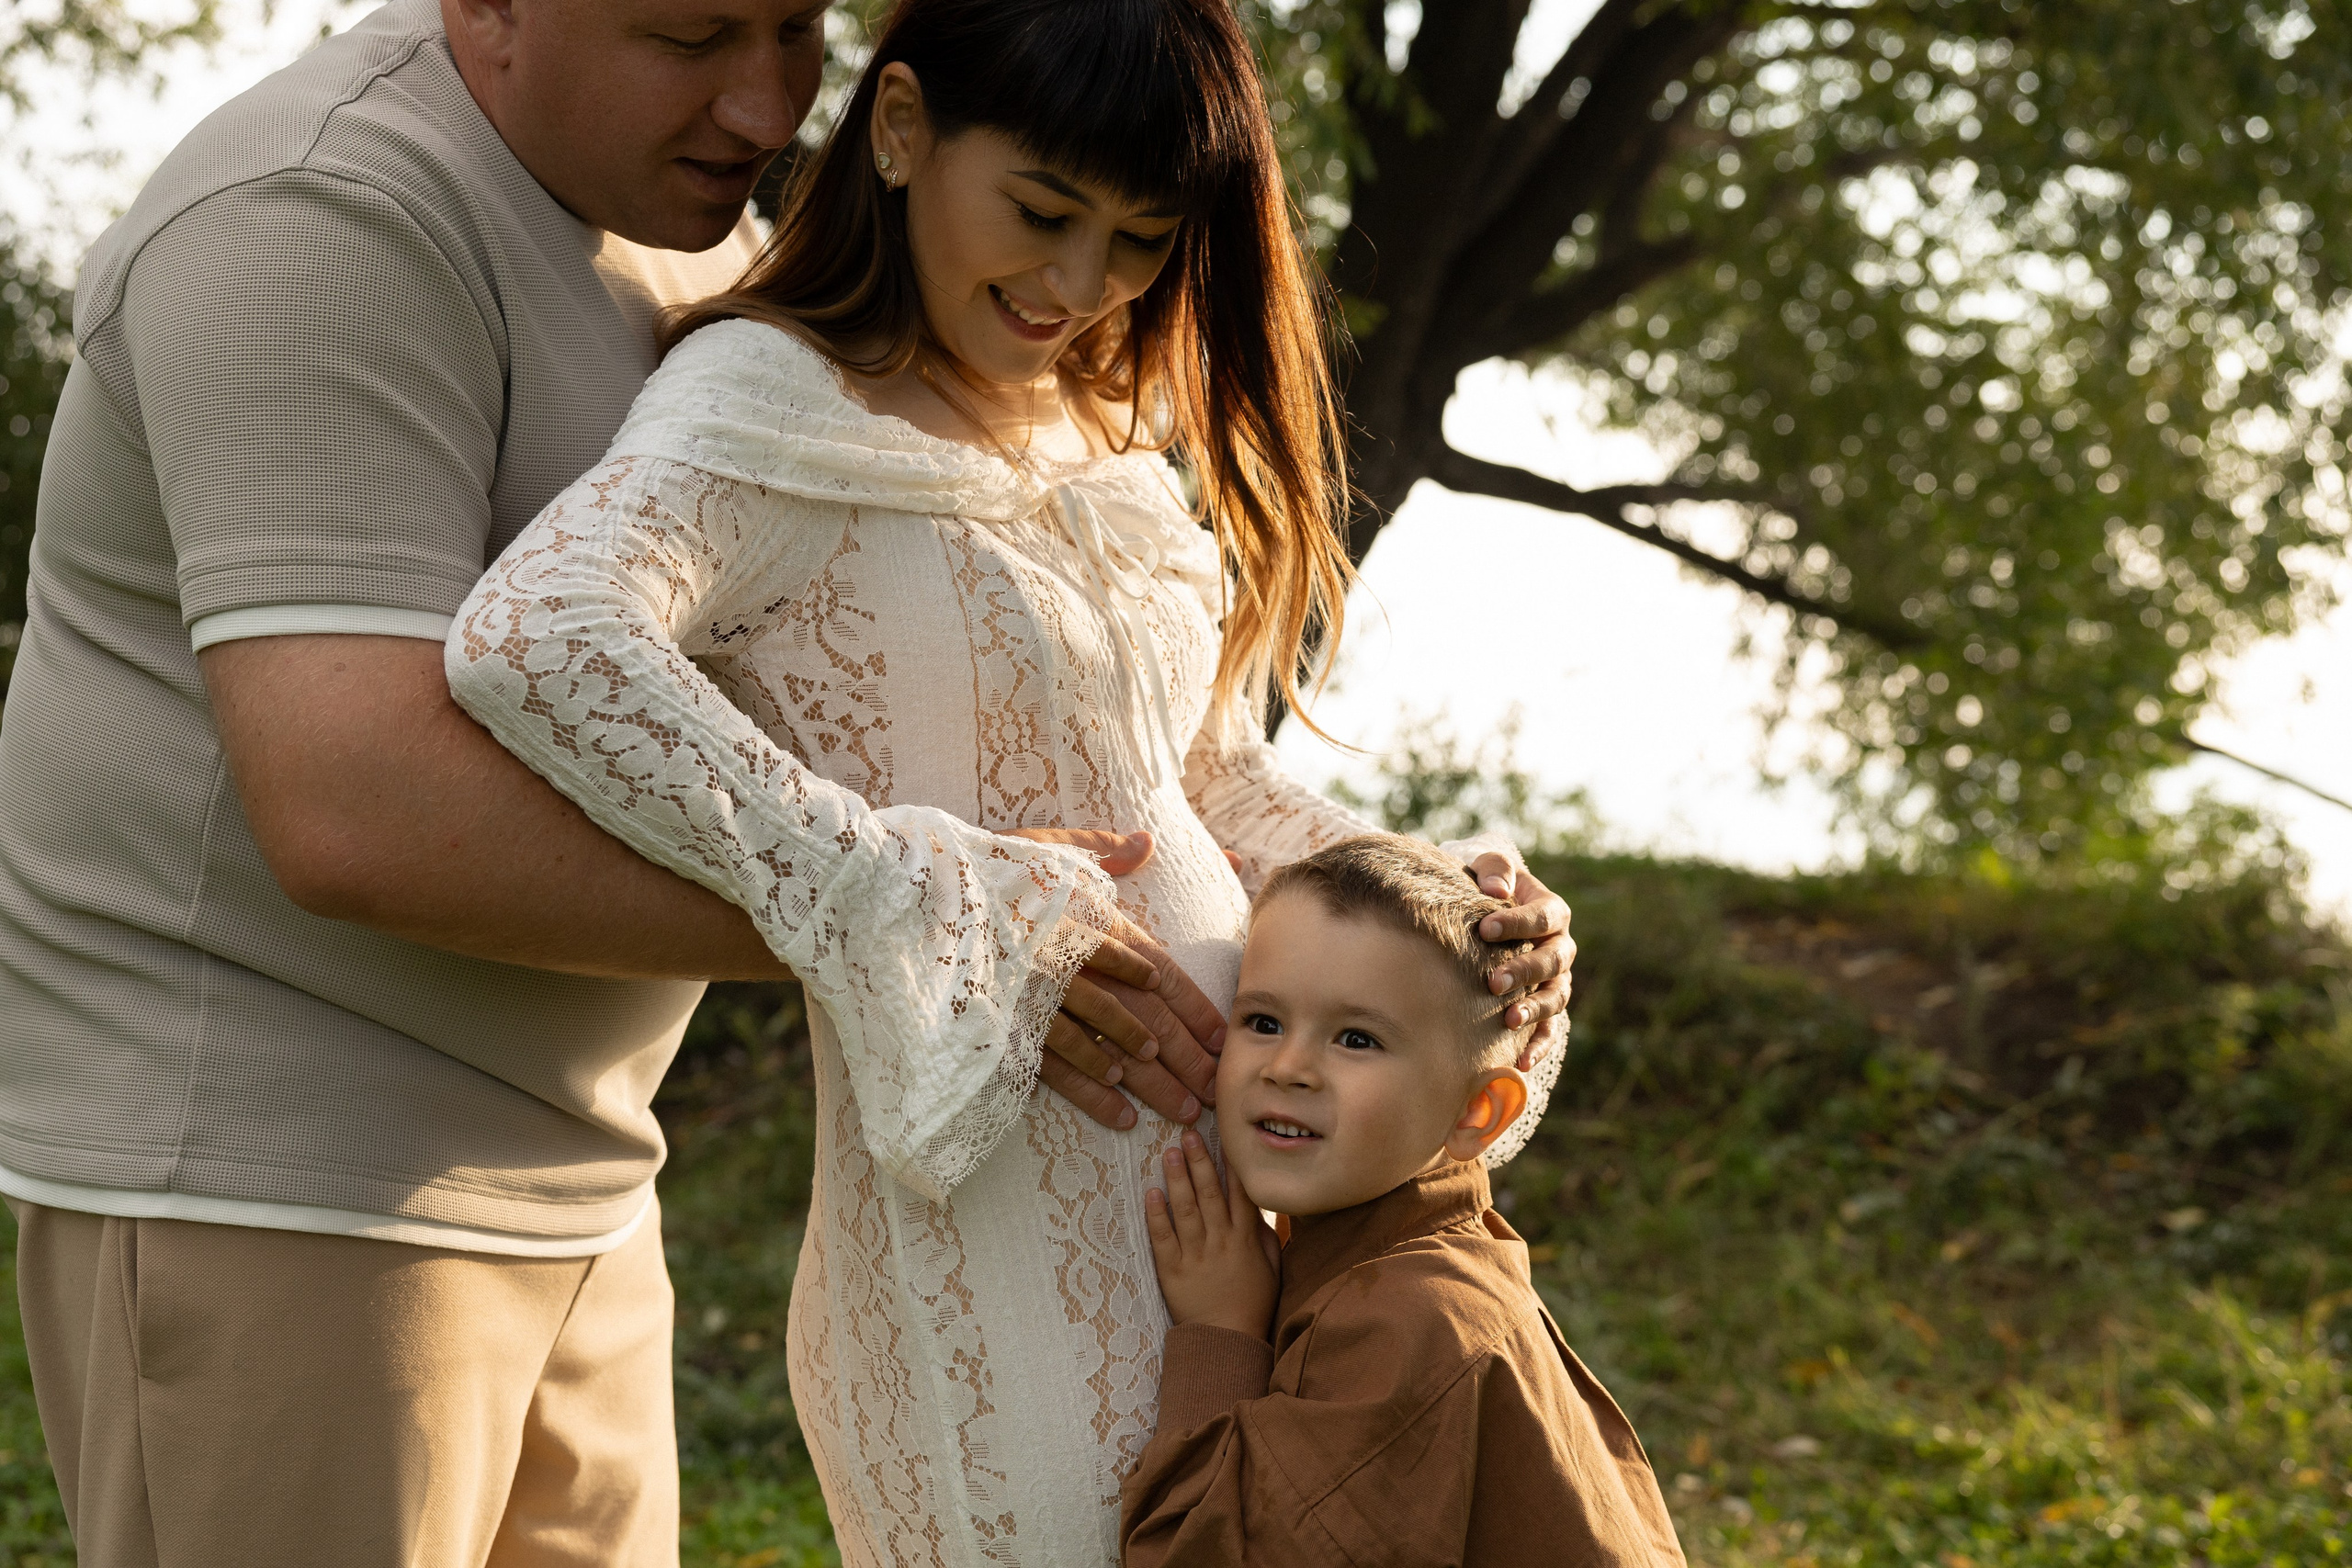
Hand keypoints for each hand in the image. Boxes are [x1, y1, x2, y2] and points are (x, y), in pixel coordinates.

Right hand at [1002, 829, 1228, 1131]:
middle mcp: (1073, 961)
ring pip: (1108, 1046)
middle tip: (1214, 1089)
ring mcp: (1042, 996)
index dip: (1195, 1009)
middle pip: (1145, 1016)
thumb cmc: (984, 870)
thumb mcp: (1044, 849)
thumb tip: (1146, 842)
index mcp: (1090, 920)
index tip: (1223, 1038)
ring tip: (1178, 1106)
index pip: (1160, 972)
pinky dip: (1091, 1088)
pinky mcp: (1010, 1022)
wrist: (915, 894)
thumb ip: (1101, 848)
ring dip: (1148, 1080)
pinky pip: (1058, 1063)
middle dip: (1184, 1057)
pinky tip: (1119, 1108)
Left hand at [1145, 1129, 1278, 1338]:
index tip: (1224, 1137)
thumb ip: (1265, 1234)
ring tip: (1170, 1153)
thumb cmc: (1253, 1304)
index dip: (1231, 1164)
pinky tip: (1152, 1192)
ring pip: (1186, 1210)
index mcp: (1245, 1239)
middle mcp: (1221, 1241)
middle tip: (1189, 1134)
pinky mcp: (1173, 1271)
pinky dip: (1157, 1215)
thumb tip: (1258, 1206)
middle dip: (1200, 1161)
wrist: (1227, 1339)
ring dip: (1178, 1179)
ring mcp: (1195, 1255)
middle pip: (1210, 1193)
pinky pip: (1163, 1238)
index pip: (1239, 1193)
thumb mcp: (1272, 1267)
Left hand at [1468, 853, 1572, 1069]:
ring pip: (1555, 997)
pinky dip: (1539, 1046)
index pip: (1543, 916)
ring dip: (1534, 1010)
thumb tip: (1496, 889)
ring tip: (1509, 1020)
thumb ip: (1494, 869)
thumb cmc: (1487, 890)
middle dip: (1524, 971)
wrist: (1488, 918)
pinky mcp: (1546, 1008)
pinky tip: (1522, 1062)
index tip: (1485, 928)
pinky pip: (1550, 1030)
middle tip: (1493, 982)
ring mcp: (1556, 980)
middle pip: (1551, 960)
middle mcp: (1561, 947)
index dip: (1517, 922)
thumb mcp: (1489, 869)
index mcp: (1553, 912)